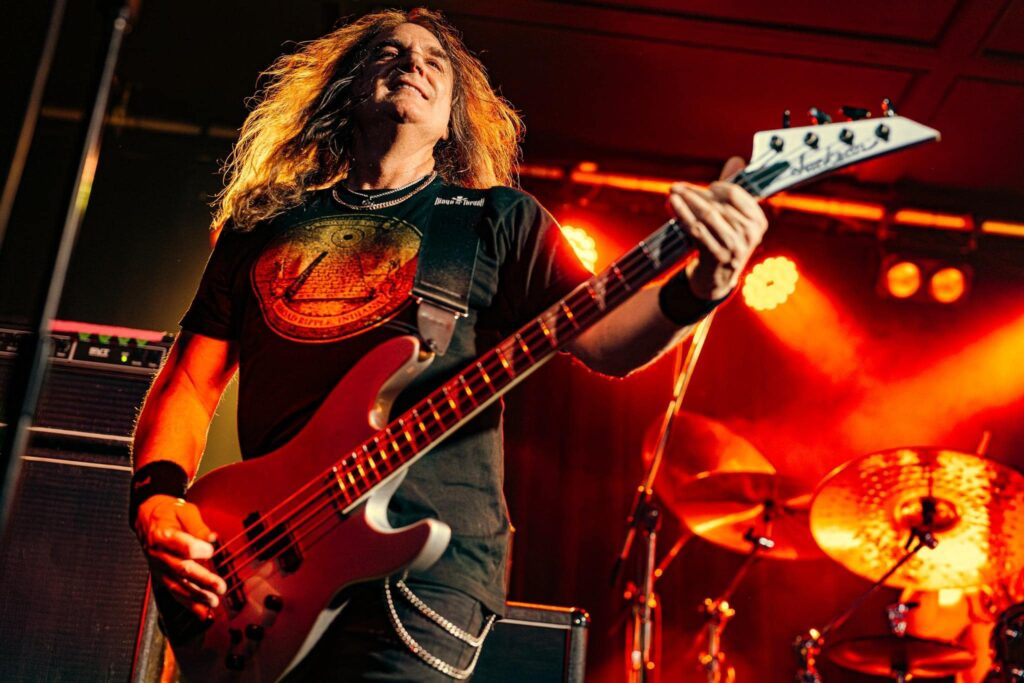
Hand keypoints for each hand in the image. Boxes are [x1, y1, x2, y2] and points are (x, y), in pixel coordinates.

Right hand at [134, 495, 226, 617]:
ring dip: (196, 596)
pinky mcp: (161, 576)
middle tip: (220, 586)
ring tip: (214, 601)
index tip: (211, 550)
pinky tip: (202, 612)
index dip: (197, 549)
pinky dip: (188, 604)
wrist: (147, 517)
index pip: (180, 546)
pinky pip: (174, 592)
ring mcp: (159, 567)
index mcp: (162, 534)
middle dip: (202, 580)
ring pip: (177, 585)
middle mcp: (158, 554)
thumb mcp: (184, 510)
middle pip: (181, 569)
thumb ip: (198, 525)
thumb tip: (212, 537)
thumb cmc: (169, 512)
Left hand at [668, 156, 768, 299]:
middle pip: (718, 204)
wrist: (717, 279)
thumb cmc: (723, 242)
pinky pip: (697, 230)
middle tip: (676, 186)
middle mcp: (750, 234)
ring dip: (686, 202)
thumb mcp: (731, 218)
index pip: (735, 194)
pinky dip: (683, 216)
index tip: (704, 187)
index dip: (716, 187)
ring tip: (672, 192)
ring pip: (706, 215)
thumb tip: (736, 160)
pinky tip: (673, 206)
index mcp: (758, 222)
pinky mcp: (717, 256)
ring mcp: (735, 247)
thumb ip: (732, 191)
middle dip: (694, 193)